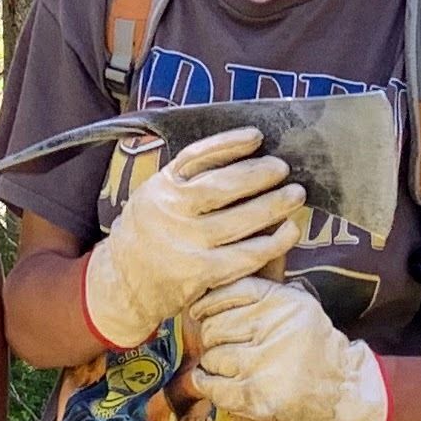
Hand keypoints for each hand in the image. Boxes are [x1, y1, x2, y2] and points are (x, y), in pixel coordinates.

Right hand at [79, 130, 298, 348]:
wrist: (125, 283)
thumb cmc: (150, 231)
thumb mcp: (156, 194)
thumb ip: (187, 177)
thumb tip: (237, 152)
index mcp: (161, 187)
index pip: (198, 157)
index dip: (230, 144)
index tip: (257, 136)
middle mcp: (171, 212)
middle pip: (223, 187)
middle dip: (259, 175)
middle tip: (283, 168)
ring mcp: (186, 244)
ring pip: (239, 221)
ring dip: (273, 206)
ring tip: (295, 195)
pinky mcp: (201, 274)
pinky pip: (245, 256)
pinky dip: (272, 243)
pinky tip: (289, 232)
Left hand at [185, 276, 390, 420]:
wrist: (343, 391)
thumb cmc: (313, 346)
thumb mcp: (299, 306)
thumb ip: (263, 294)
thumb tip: (210, 290)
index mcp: (283, 301)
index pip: (231, 291)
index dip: (208, 302)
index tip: (198, 311)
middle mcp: (274, 327)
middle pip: (215, 327)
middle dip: (211, 337)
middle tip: (220, 343)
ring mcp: (265, 363)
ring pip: (213, 357)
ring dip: (212, 363)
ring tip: (225, 364)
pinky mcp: (259, 395)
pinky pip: (214, 387)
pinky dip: (206, 384)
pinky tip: (209, 381)